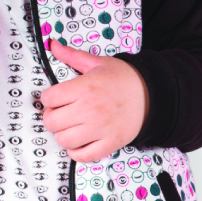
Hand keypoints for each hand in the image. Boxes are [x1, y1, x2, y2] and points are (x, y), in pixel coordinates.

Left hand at [39, 41, 146, 162]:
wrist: (153, 93)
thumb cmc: (123, 78)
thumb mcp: (97, 63)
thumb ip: (72, 55)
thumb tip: (52, 44)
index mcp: (85, 88)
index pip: (48, 98)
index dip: (49, 98)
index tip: (56, 98)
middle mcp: (90, 109)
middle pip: (52, 122)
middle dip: (53, 117)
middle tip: (62, 113)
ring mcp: (100, 129)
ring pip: (64, 141)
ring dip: (63, 135)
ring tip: (71, 127)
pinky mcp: (110, 143)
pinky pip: (84, 156)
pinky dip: (77, 152)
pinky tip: (80, 142)